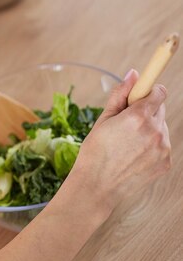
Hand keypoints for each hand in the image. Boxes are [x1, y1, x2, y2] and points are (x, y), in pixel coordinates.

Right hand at [71, 69, 170, 211]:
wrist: (97, 186)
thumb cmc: (95, 153)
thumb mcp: (102, 120)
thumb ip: (120, 95)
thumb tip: (133, 74)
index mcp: (138, 117)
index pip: (158, 92)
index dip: (149, 91)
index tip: (142, 93)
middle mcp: (155, 130)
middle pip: (159, 109)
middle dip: (145, 112)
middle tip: (125, 125)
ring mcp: (163, 148)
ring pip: (161, 129)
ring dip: (149, 130)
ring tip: (127, 145)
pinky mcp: (166, 163)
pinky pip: (162, 146)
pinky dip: (151, 147)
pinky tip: (133, 156)